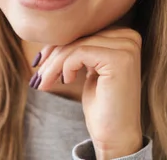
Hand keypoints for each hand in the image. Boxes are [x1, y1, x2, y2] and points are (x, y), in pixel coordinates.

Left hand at [31, 27, 143, 158]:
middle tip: (37, 75)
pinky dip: (65, 67)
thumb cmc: (102, 105)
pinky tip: (66, 81)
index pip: (83, 31)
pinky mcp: (119, 59)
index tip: (39, 62)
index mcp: (124, 35)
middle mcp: (130, 37)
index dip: (58, 44)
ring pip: (76, 45)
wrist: (116, 136)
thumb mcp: (89, 69)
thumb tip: (51, 34)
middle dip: (53, 55)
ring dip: (53, 65)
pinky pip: (79, 53)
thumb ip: (80, 48)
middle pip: (79, 36)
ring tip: (43, 82)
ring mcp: (127, 47)